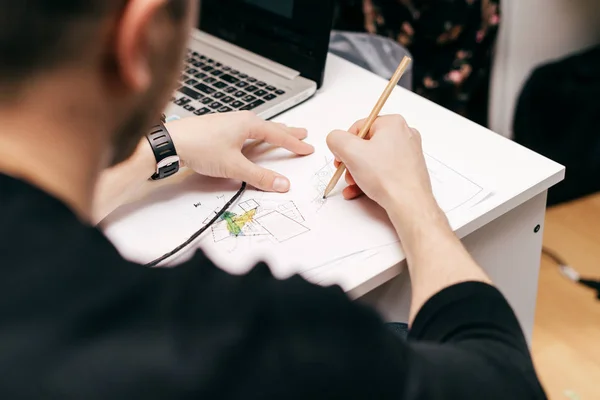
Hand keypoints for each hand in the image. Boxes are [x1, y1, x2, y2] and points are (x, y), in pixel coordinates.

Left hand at [167, 111, 313, 191]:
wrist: (171, 142)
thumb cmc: (200, 147)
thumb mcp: (234, 166)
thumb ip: (259, 177)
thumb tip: (282, 184)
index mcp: (248, 124)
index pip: (278, 134)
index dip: (294, 143)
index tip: (307, 148)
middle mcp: (240, 120)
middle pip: (270, 127)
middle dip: (287, 132)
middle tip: (302, 133)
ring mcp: (228, 124)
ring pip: (257, 128)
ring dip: (271, 132)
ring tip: (282, 134)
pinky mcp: (218, 130)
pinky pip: (244, 131)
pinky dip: (255, 136)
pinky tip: (252, 139)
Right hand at [326, 115, 436, 214]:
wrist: (410, 203)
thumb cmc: (387, 177)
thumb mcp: (350, 152)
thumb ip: (336, 139)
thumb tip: (335, 139)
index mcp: (392, 123)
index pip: (359, 127)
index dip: (345, 144)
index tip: (341, 158)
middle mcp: (403, 135)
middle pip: (366, 144)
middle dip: (352, 161)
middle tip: (346, 173)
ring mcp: (408, 153)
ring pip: (374, 160)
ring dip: (358, 172)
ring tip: (353, 185)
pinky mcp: (409, 169)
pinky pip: (384, 170)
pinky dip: (370, 179)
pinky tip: (359, 191)